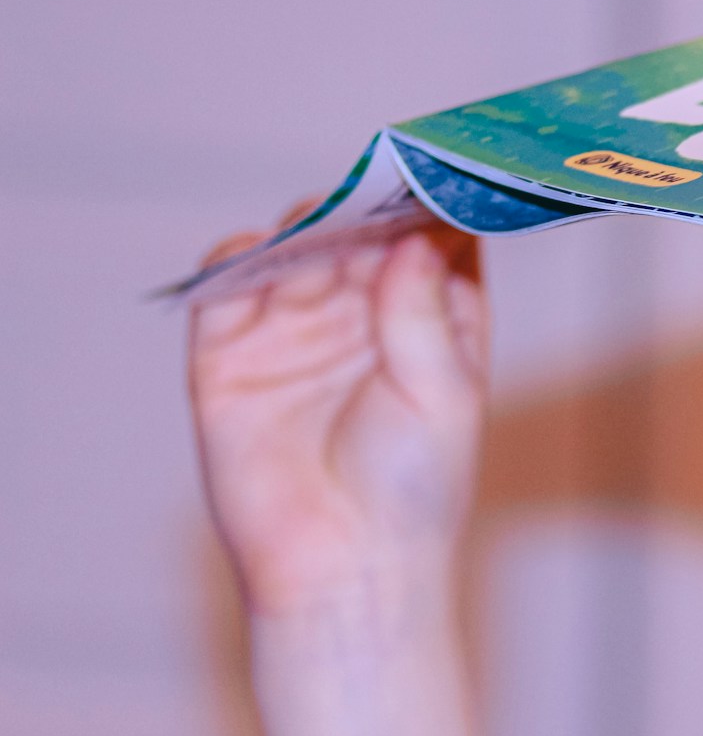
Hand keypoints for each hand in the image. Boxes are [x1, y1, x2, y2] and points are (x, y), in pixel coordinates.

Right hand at [188, 213, 486, 735]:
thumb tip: (413, 239)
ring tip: (317, 224)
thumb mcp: (442, 392)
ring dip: (303, 228)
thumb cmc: (414, 487)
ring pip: (294, 250)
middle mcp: (363, 311)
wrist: (343, 568)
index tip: (436, 167)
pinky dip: (235, 262)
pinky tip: (256, 253)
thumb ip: (424, 314)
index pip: (431, 236)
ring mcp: (296, 329)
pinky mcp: (231, 358)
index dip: (431, 201)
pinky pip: (227, 292)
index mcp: (432, 313)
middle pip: (357, 232)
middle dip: (362, 205)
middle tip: (368, 185)